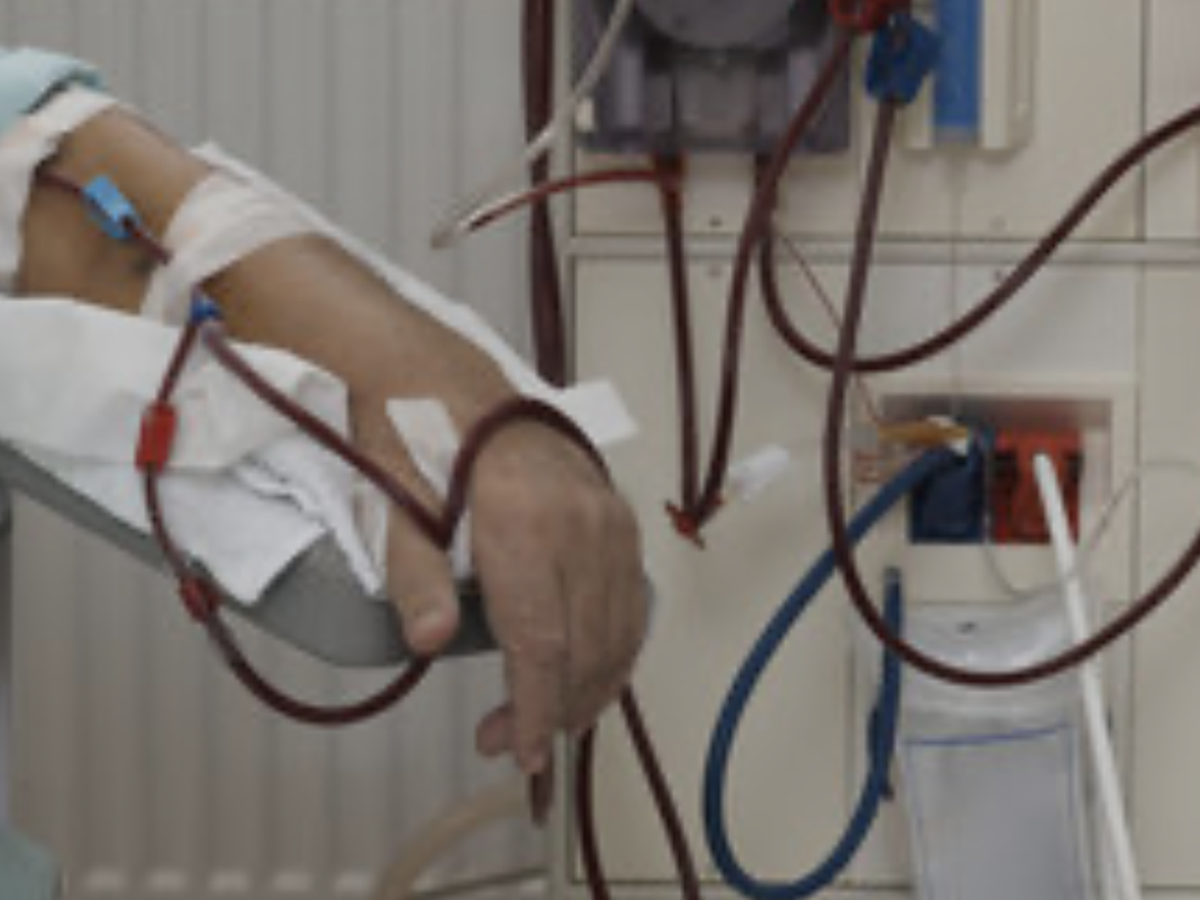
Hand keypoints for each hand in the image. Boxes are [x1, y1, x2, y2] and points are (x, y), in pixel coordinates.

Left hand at [372, 409, 647, 774]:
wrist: (448, 372)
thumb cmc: (415, 437)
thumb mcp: (393, 504)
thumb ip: (415, 576)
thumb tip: (431, 640)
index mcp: (524, 525)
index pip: (543, 643)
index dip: (535, 709)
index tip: (523, 753)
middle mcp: (581, 525)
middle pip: (587, 646)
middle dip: (555, 709)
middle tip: (510, 741)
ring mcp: (607, 518)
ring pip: (620, 627)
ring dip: (592, 684)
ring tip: (550, 719)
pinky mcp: (615, 513)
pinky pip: (632, 595)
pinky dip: (618, 643)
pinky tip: (595, 669)